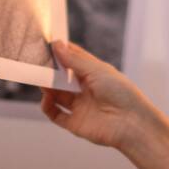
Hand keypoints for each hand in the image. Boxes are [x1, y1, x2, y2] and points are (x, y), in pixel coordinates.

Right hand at [39, 40, 153, 150]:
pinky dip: (47, 106)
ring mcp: (80, 107)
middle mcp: (87, 90)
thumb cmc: (121, 92)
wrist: (131, 123)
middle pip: (63, 78)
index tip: (48, 44)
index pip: (75, 60)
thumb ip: (74, 60)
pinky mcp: (75, 123)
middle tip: (37, 62)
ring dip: (46, 87)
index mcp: (95, 74)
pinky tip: (46, 97)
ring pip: (57, 95)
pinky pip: (55, 114)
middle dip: (51, 70)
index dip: (62, 52)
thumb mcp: (97, 70)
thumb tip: (57, 44)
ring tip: (39, 79)